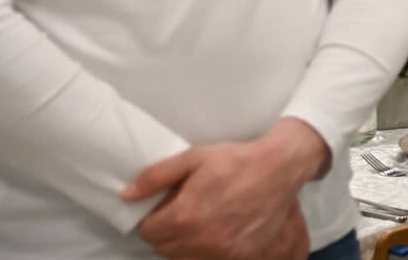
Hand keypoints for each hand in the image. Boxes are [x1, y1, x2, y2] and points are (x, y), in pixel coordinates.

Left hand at [126, 119, 325, 259]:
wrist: (279, 168)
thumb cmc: (235, 160)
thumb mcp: (194, 158)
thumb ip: (156, 176)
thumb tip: (127, 195)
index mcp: (184, 216)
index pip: (148, 232)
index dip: (151, 218)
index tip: (163, 208)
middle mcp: (199, 240)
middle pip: (163, 247)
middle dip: (165, 232)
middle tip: (180, 212)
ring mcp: (220, 252)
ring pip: (183, 258)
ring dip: (183, 244)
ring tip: (197, 222)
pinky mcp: (238, 256)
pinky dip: (205, 251)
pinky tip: (214, 232)